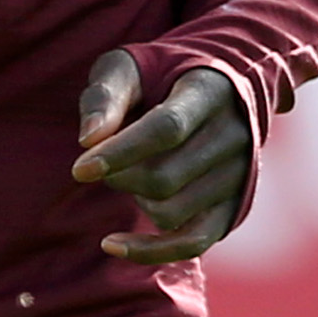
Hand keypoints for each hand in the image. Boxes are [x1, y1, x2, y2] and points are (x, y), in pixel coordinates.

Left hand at [70, 50, 251, 262]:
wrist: (219, 88)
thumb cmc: (160, 75)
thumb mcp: (130, 66)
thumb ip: (107, 95)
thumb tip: (87, 139)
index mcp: (209, 91)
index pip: (167, 128)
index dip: (121, 151)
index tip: (79, 168)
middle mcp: (233, 135)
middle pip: (166, 177)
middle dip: (119, 177)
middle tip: (101, 163)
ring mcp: (237, 175)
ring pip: (172, 211)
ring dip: (135, 200)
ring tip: (132, 173)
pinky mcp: (232, 207)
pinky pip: (192, 244)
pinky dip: (150, 250)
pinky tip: (111, 244)